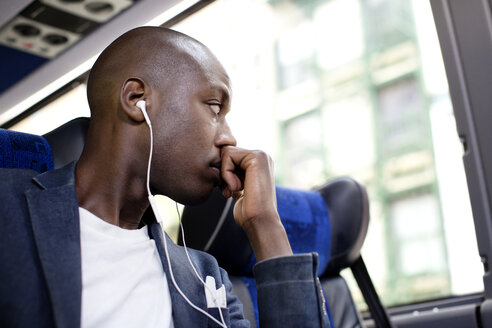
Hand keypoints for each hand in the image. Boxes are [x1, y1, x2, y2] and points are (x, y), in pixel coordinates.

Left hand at [220, 146, 291, 260]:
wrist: (259, 221)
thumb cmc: (248, 210)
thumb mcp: (237, 187)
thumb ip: (232, 174)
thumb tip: (217, 167)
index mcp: (258, 162)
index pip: (229, 155)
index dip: (224, 172)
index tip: (231, 189)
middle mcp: (261, 156)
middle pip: (226, 152)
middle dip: (223, 172)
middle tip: (231, 190)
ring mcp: (260, 155)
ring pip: (226, 152)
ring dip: (225, 174)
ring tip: (235, 189)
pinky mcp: (256, 157)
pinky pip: (228, 155)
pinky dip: (226, 174)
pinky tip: (237, 187)